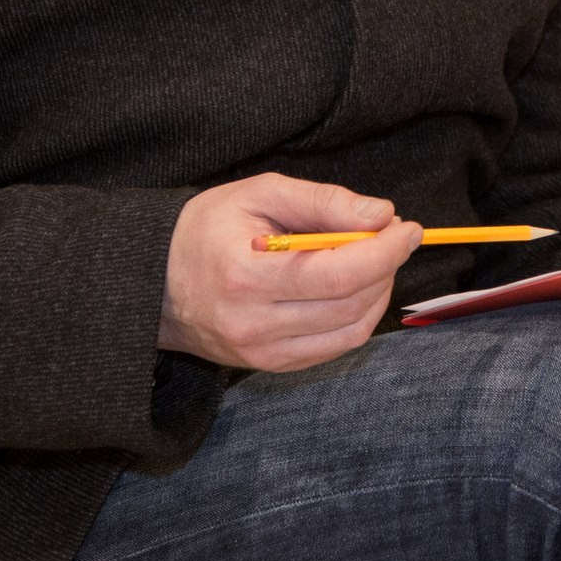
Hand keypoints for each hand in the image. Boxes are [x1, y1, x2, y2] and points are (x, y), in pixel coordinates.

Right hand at [159, 174, 421, 372]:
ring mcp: (261, 353)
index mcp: (246, 276)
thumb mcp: (260, 194)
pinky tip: (351, 287)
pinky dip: (356, 317)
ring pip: (350, 331)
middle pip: (350, 305)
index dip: (384, 252)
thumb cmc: (207, 228)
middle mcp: (253, 324)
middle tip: (392, 235)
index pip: (337, 274)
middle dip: (386, 268)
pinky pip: (333, 347)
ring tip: (373, 259)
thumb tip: (380, 215)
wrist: (153, 283)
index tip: (407, 227)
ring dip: (377, 293)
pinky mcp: (268, 366)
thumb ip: (322, 201)